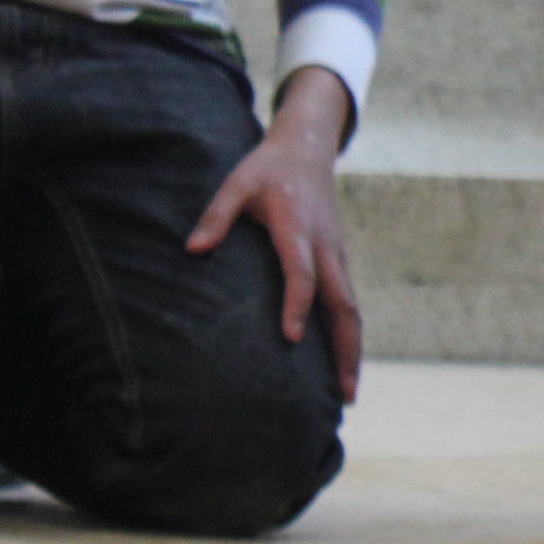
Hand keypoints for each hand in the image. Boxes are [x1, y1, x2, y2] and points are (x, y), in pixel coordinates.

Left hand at [188, 64, 361, 399]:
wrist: (308, 150)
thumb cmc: (266, 168)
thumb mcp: (235, 183)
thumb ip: (215, 215)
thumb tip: (193, 249)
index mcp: (298, 229)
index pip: (302, 274)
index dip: (296, 305)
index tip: (289, 338)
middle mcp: (326, 248)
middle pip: (344, 305)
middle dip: (345, 349)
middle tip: (345, 393)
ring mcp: (336, 256)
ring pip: (351, 309)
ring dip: (351, 350)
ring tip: (348, 392)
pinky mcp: (337, 262)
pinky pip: (346, 302)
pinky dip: (346, 334)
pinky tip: (340, 360)